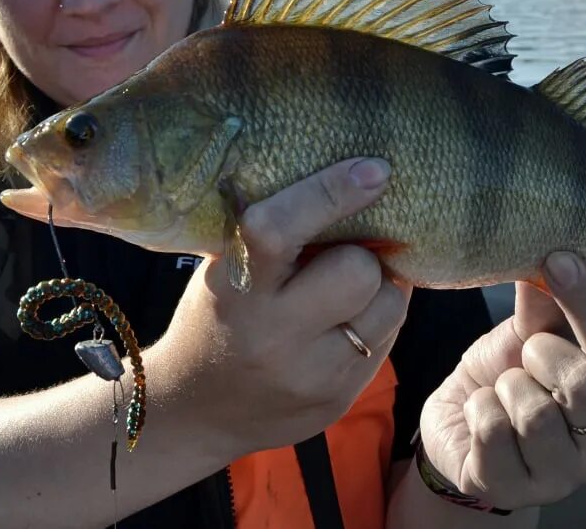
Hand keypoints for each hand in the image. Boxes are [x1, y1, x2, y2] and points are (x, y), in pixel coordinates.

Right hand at [149, 157, 412, 456]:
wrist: (196, 415)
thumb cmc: (216, 319)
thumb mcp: (225, 269)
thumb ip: (273, 232)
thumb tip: (348, 178)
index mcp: (235, 290)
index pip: (278, 231)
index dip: (330, 193)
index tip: (372, 170)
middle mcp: (272, 336)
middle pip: (357, 270)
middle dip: (360, 255)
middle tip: (344, 254)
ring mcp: (310, 375)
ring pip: (389, 304)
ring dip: (378, 288)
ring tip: (346, 292)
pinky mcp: (339, 399)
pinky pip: (389, 339)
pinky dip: (377, 321)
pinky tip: (346, 323)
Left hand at [419, 252, 585, 510]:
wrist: (460, 420)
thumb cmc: (509, 371)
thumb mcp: (530, 331)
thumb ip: (546, 301)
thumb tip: (550, 245)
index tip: (558, 258)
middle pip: (585, 385)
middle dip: (541, 353)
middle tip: (525, 351)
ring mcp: (563, 476)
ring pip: (536, 414)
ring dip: (506, 385)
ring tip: (502, 386)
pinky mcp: (513, 491)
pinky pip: (493, 433)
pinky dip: (478, 407)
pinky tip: (481, 410)